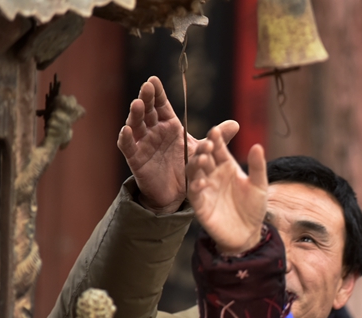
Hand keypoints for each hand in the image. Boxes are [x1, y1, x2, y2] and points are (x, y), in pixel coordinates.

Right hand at [117, 76, 239, 213]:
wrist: (176, 193)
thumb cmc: (186, 167)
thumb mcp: (203, 151)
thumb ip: (218, 138)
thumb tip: (236, 124)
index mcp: (169, 125)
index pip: (161, 105)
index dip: (157, 93)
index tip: (154, 79)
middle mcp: (154, 131)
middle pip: (148, 110)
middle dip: (146, 98)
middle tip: (147, 86)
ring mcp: (143, 144)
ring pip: (136, 125)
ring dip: (135, 114)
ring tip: (137, 104)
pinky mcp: (136, 159)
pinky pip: (128, 147)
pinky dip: (125, 138)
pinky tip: (125, 130)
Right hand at [188, 126, 267, 254]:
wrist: (249, 234)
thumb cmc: (254, 207)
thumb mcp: (259, 186)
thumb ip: (257, 167)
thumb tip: (257, 146)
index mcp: (226, 166)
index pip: (219, 148)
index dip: (217, 139)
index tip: (216, 130)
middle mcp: (213, 174)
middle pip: (204, 157)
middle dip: (204, 149)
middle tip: (208, 143)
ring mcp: (205, 188)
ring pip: (194, 172)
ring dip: (196, 164)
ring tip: (203, 158)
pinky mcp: (200, 205)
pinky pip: (193, 193)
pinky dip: (195, 186)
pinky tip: (201, 182)